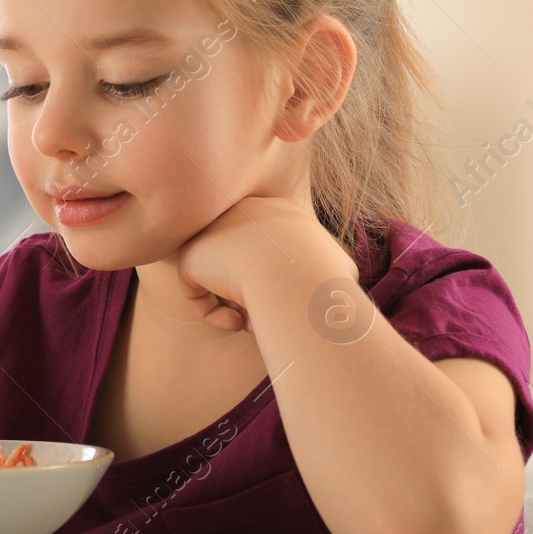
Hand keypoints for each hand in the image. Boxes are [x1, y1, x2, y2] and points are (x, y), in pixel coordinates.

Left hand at [174, 196, 359, 334]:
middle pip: (242, 260)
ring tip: (254, 323)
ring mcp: (215, 230)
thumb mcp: (341, 268)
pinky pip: (196, 291)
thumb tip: (334, 283)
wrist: (294, 278)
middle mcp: (245, 211)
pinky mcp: (192, 254)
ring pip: (220, 277)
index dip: (278, 279)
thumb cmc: (324, 280)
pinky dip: (213, 313)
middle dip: (254, 292)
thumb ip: (329, 271)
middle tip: (269, 316)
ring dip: (237, 306)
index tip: (288, 303)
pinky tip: (237, 322)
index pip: (268, 246)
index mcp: (281, 210)